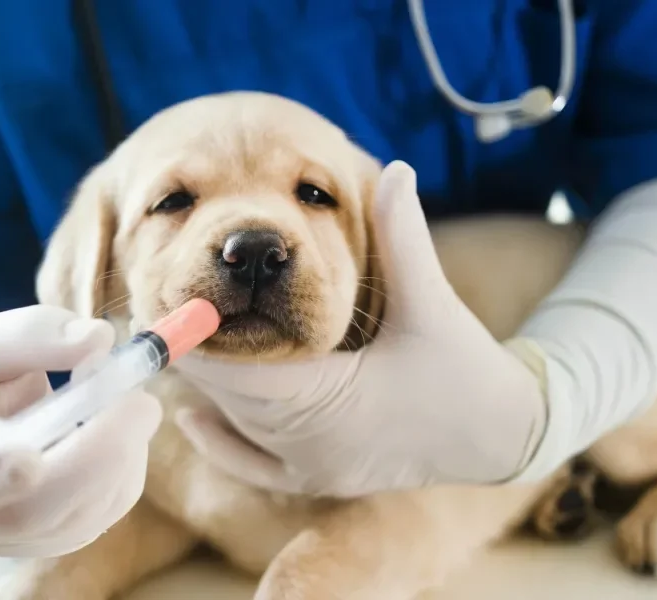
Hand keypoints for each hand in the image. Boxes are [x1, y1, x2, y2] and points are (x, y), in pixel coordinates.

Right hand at [0, 305, 160, 556]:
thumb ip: (32, 335)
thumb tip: (98, 339)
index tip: (29, 461)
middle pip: (31, 510)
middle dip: (95, 455)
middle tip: (139, 401)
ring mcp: (17, 539)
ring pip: (82, 512)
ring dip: (123, 450)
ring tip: (127, 398)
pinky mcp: (64, 537)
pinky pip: (110, 505)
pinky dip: (129, 459)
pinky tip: (120, 427)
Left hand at [172, 161, 548, 496]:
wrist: (502, 434)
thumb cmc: (466, 367)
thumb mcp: (432, 302)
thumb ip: (404, 237)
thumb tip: (396, 169)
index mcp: (330, 405)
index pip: (236, 372)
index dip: (194, 338)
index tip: (163, 303)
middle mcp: (312, 446)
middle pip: (228, 397)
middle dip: (193, 354)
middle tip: (154, 312)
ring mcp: (313, 468)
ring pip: (237, 425)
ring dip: (207, 385)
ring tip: (172, 341)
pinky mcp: (319, 479)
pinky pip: (252, 466)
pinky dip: (220, 442)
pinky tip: (191, 417)